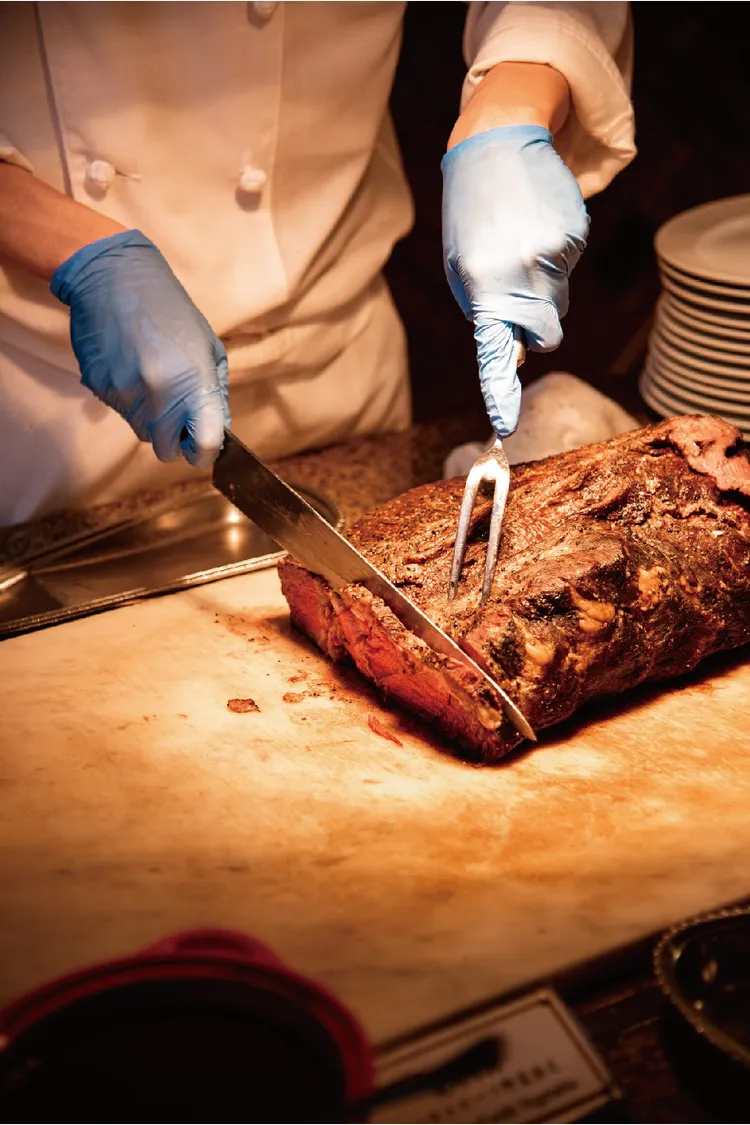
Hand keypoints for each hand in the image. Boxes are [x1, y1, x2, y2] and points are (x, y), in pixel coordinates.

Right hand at [51, 230, 229, 467]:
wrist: (113, 277)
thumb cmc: (170, 309)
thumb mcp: (209, 347)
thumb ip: (215, 395)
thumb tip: (218, 433)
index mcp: (193, 382)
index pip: (204, 445)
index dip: (206, 453)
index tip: (206, 446)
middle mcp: (158, 393)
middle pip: (167, 450)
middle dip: (177, 441)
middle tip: (181, 416)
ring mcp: (125, 393)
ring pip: (142, 432)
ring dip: (153, 420)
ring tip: (155, 381)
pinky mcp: (99, 387)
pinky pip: (121, 411)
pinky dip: (130, 401)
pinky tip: (132, 368)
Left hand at [442, 124, 588, 437]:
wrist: (498, 141)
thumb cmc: (473, 212)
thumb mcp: (460, 264)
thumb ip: (484, 309)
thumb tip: (514, 349)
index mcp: (479, 286)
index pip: (493, 351)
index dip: (500, 389)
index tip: (504, 421)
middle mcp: (515, 275)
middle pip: (544, 335)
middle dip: (536, 325)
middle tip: (517, 288)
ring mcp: (547, 256)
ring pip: (559, 303)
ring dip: (544, 286)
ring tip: (521, 242)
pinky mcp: (572, 237)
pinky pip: (569, 269)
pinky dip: (556, 257)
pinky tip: (537, 226)